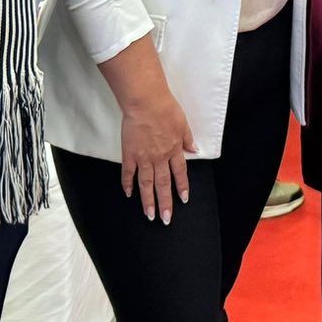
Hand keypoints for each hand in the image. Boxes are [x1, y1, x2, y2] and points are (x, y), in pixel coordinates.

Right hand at [119, 88, 196, 223]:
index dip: (182, 187)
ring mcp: (144, 158)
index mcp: (174, 149)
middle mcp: (160, 157)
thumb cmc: (165, 108)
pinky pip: (128, 173)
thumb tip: (194, 149)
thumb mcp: (183, 123)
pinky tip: (128, 193)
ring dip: (148, 201)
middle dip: (165, 203)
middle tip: (165, 218)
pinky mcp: (130, 154)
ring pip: (146, 184)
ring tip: (149, 214)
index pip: (179, 173)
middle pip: (163, 184)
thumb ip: (188, 138)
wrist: (146, 102)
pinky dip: (127, 184)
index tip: (183, 199)